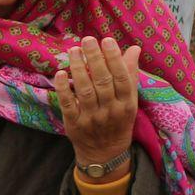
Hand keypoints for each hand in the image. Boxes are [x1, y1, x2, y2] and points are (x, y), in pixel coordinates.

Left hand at [54, 35, 141, 171]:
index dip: (114, 58)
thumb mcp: (130, 101)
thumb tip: (134, 48)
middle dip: (95, 58)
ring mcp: (92, 118)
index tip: (107, 40)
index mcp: (127, 104)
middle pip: (103, 81)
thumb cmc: (118, 121)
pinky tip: (61, 73)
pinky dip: (64, 89)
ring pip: (85, 90)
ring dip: (79, 68)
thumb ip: (130, 74)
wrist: (105, 154)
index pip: (122, 78)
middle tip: (87, 39)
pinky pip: (68, 104)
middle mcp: (111, 110)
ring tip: (73, 50)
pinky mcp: (74, 124)